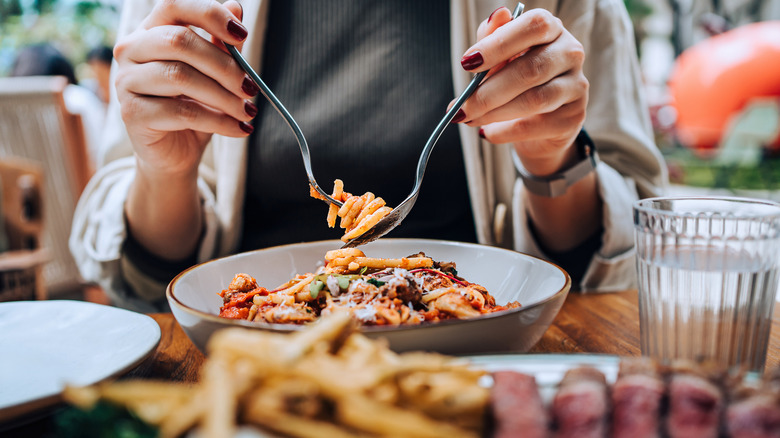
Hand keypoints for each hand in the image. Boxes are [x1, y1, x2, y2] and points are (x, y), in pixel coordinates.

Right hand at [113, 0, 254, 180]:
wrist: (174, 154)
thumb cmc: (194, 107)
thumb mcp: (213, 74)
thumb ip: (222, 44)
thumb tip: (236, 8)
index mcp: (150, 31)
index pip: (174, 5)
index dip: (209, 14)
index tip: (241, 34)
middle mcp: (131, 50)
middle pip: (179, 42)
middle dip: (224, 66)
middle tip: (251, 87)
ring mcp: (126, 81)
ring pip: (180, 77)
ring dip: (224, 96)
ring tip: (248, 111)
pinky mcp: (131, 114)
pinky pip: (182, 112)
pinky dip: (218, 121)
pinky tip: (238, 128)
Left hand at [457, 7, 588, 175]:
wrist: (539, 123)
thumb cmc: (516, 81)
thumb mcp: (500, 58)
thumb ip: (493, 38)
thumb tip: (495, 17)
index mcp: (552, 29)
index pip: (534, 26)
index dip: (499, 44)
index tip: (468, 63)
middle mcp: (570, 53)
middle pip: (531, 69)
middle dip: (489, 91)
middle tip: (462, 107)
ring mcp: (577, 86)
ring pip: (534, 99)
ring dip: (494, 113)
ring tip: (470, 119)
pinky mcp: (573, 118)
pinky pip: (536, 126)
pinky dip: (506, 132)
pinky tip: (488, 132)